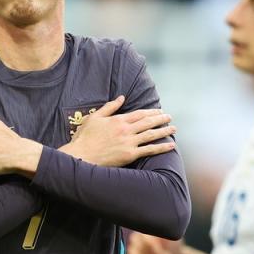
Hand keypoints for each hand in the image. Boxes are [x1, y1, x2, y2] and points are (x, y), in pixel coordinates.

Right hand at [60, 96, 175, 166]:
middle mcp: (126, 130)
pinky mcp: (130, 155)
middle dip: (161, 119)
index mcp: (118, 120)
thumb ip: (109, 107)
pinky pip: (149, 150)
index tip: (159, 111)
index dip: (151, 112)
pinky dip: (161, 147)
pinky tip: (170, 145)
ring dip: (164, 130)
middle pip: (148, 122)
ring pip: (151, 134)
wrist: (80, 155)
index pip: (139, 114)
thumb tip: (122, 97)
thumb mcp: (94, 117)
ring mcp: (129, 142)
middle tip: (169, 117)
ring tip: (173, 128)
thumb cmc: (84, 137)